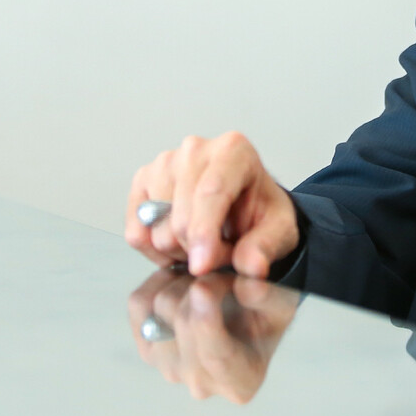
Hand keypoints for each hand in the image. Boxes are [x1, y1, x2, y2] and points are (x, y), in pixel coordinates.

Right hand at [123, 132, 299, 276]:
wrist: (243, 204)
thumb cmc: (259, 211)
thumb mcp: (279, 230)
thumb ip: (265, 247)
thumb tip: (251, 265)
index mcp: (233, 150)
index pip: (211, 192)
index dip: (204, 234)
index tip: (203, 266)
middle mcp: (195, 150)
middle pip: (181, 217)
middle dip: (200, 249)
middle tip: (222, 250)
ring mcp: (164, 163)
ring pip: (157, 228)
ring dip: (179, 249)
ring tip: (202, 241)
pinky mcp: (143, 181)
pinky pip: (136, 232)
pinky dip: (154, 250)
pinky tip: (178, 244)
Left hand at [125, 267, 299, 403]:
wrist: (242, 315)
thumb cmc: (265, 313)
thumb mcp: (282, 301)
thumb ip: (267, 296)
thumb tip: (245, 289)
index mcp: (241, 381)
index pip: (216, 355)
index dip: (206, 321)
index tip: (203, 287)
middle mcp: (201, 384)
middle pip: (184, 325)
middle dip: (203, 285)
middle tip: (223, 271)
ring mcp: (168, 368)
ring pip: (161, 310)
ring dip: (182, 282)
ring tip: (205, 280)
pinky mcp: (146, 346)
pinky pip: (139, 304)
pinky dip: (157, 282)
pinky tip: (180, 281)